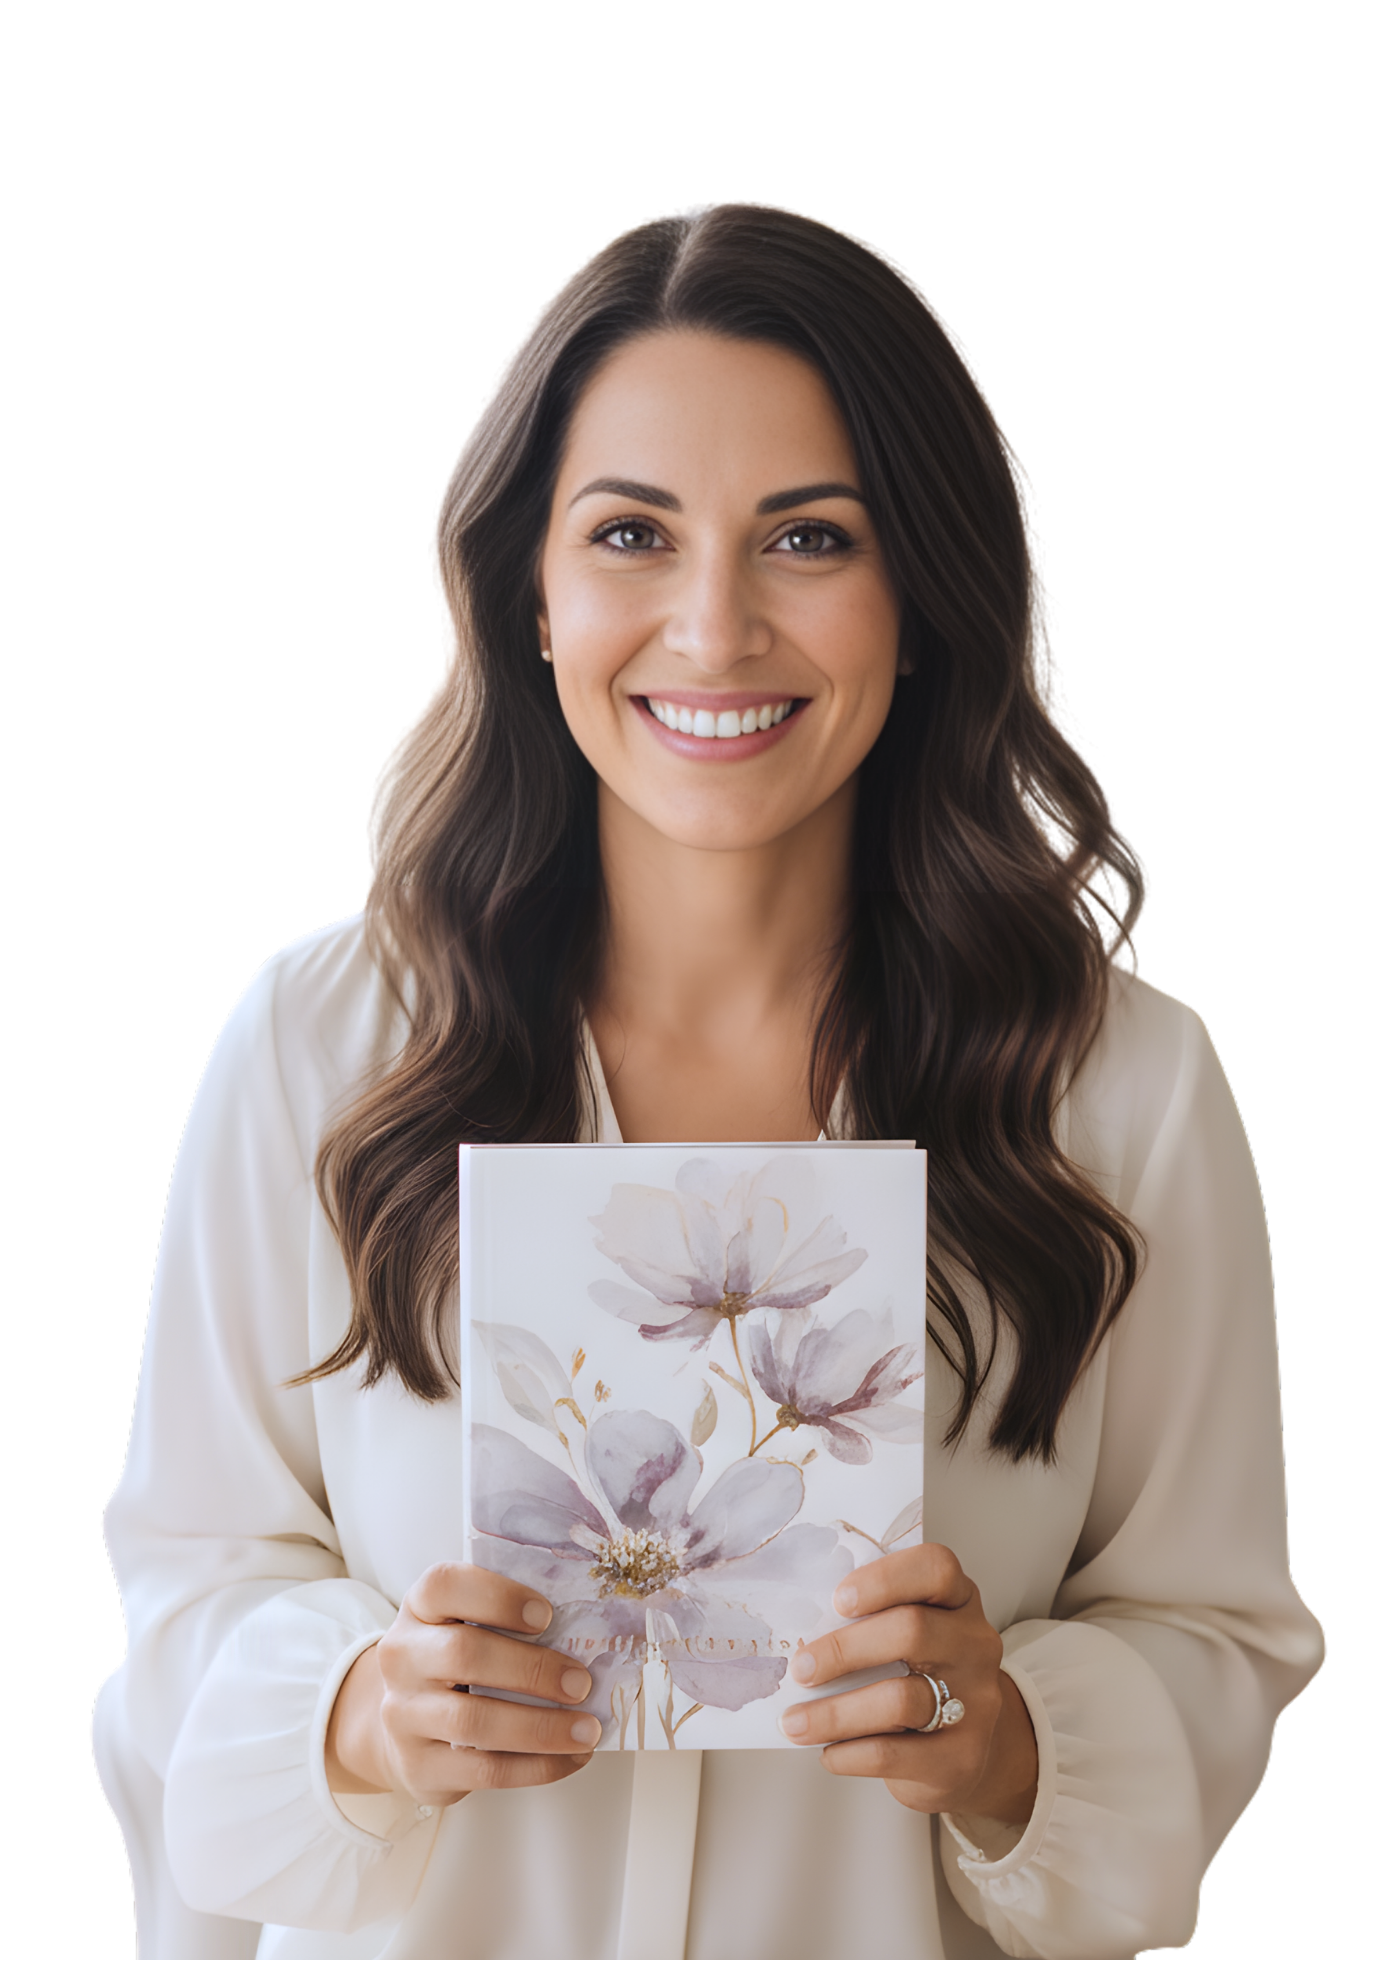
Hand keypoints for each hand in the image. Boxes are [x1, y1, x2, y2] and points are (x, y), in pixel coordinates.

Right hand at [325, 1563, 599, 1805]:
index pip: (445, 1585)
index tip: (547, 1615)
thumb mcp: (463, 1624)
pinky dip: (536, 1766)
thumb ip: (507, 1618)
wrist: (399, 1724)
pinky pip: (483, 1771)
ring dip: (541, 1727)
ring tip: (587, 1729)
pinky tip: (571, 1757)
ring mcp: (403, 1716)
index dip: (498, 1596)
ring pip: (473, 1722)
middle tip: (582, 1683)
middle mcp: (401, 1657)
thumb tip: (586, 1632)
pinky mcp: (418, 1768)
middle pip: (463, 1655)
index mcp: (419, 1607)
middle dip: (532, 1669)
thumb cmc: (452, 1661)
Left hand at [778, 1545, 1038, 1824]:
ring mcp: (976, 1704)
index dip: (885, 1579)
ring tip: (794, 1722)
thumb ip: (871, 1620)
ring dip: (835, 1712)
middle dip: (844, 1649)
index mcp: (959, 1601)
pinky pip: (893, 1754)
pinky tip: (828, 1751)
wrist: (967, 1749)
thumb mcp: (909, 1635)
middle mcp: (975, 1646)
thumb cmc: (921, 1677)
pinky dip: (849, 1753)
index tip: (838, 1599)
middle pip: (912, 1631)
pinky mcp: (961, 1758)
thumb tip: (797, 1630)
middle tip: (800, 1668)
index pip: (935, 1568)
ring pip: (900, 1700)